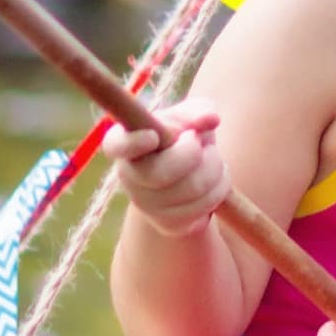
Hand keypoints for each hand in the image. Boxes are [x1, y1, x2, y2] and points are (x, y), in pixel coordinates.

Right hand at [110, 108, 228, 236]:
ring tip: (212, 159)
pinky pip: (203, 207)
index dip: (133, 143)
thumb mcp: (190, 117)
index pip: (117, 146)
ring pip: (191, 188)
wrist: (189, 174)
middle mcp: (129, 176)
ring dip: (215, 169)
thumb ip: (198, 111)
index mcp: (125, 143)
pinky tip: (214, 180)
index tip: (154, 136)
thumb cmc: (184, 136)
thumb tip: (210, 119)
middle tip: (201, 142)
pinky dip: (219, 189)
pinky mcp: (168, 224)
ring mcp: (146, 204)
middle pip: (160, 172)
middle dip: (194, 154)